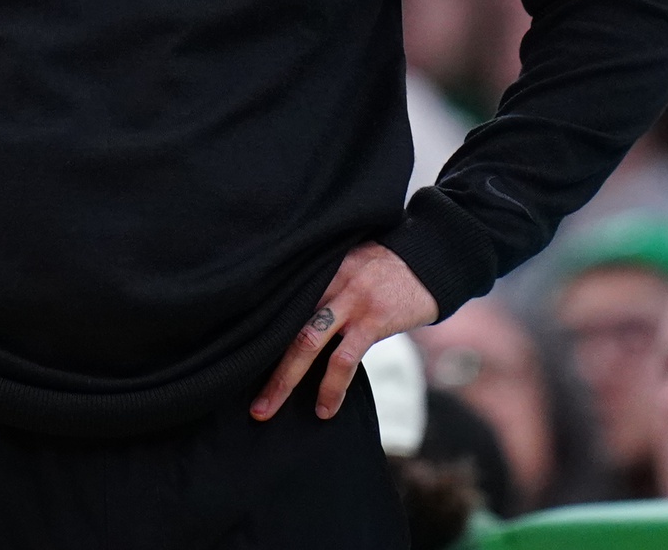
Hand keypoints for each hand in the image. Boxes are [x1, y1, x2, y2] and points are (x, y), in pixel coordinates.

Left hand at [250, 242, 436, 421]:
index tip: (234, 357)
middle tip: (248, 398)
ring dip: (285, 380)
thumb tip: (296, 316)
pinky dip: (332, 387)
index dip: (254, 331)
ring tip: (268, 409)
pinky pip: (345, 358)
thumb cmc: (389, 265)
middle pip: (284, 325)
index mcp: (318, 268)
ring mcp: (350, 300)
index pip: (278, 302)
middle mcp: (327, 281)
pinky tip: (325, 409)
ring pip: (306, 342)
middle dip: (263, 365)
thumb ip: (323, 283)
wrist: (432, 258)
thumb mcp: (350, 262)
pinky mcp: (373, 318)